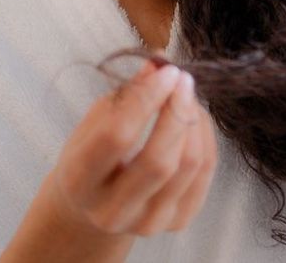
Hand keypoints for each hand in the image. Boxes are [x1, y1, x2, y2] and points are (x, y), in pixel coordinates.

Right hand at [49, 58, 217, 235]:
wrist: (96, 204)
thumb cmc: (93, 152)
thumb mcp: (96, 120)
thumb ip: (126, 93)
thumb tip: (158, 62)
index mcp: (80, 182)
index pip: (118, 136)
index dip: (147, 99)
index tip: (165, 71)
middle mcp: (111, 211)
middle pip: (159, 160)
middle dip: (177, 111)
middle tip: (183, 78)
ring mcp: (147, 222)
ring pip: (188, 165)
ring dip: (195, 120)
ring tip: (187, 96)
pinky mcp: (176, 222)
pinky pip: (205, 171)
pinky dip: (206, 137)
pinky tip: (196, 118)